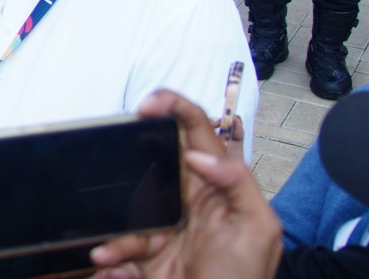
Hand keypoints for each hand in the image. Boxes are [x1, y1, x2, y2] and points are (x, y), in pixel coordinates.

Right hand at [89, 90, 280, 278]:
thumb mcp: (259, 229)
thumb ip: (238, 183)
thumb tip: (199, 155)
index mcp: (217, 186)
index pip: (198, 133)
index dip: (175, 108)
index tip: (149, 105)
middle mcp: (188, 198)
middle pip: (155, 156)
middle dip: (135, 149)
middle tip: (120, 142)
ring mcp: (163, 223)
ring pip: (128, 201)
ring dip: (117, 224)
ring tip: (112, 249)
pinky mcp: (144, 250)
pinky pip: (117, 239)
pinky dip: (111, 251)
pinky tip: (109, 263)